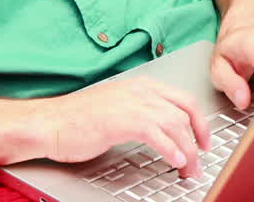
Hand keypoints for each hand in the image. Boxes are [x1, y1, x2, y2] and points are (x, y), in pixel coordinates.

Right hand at [41, 76, 212, 177]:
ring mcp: (132, 103)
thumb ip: (141, 113)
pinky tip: (175, 161)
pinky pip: (157, 134)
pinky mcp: (122, 121)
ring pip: (175, 124)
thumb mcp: (117, 108)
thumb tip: (162, 132)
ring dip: (187, 150)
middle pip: (184, 112)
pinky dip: (171, 149)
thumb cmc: (76, 119)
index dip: (199, 122)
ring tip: (188, 169)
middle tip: (199, 160)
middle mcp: (141, 90)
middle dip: (198, 139)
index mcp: (141, 85)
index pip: (183, 99)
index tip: (203, 140)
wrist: (50, 123)